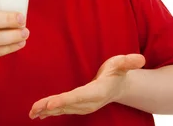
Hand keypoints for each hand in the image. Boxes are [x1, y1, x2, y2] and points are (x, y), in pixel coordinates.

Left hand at [29, 54, 145, 118]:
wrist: (119, 86)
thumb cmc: (118, 72)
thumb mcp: (123, 63)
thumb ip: (129, 62)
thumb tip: (140, 59)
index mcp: (97, 91)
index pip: (79, 96)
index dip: (65, 100)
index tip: (51, 103)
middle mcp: (89, 102)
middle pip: (68, 105)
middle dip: (52, 107)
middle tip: (37, 108)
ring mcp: (82, 106)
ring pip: (63, 109)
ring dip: (47, 110)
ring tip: (33, 112)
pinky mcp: (77, 106)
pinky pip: (62, 109)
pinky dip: (48, 111)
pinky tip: (36, 113)